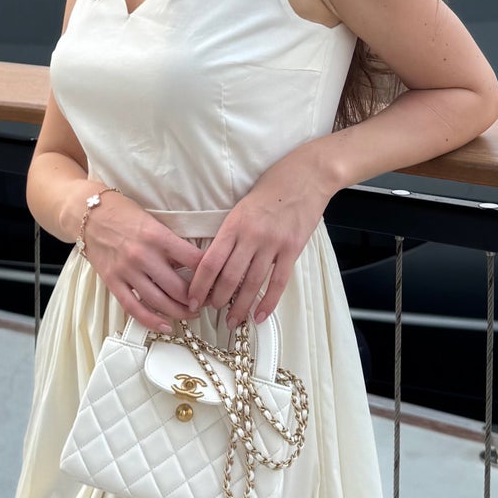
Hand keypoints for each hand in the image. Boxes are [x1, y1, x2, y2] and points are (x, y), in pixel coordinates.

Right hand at [81, 191, 203, 331]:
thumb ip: (171, 243)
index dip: (210, 275)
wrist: (89, 214)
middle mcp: (143, 255)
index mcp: (158, 236)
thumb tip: (195, 265)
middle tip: (205, 302)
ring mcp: (127, 271)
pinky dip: (151, 321)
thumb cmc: (124, 213)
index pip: (194, 261)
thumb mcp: (154, 222)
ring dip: (179, 312)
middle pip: (179, 287)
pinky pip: (134, 308)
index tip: (217, 281)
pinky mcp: (113, 282)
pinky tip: (165, 326)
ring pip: (159, 302)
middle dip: (197, 299)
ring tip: (190, 314)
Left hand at [182, 149, 332, 325]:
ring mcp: (274, 244)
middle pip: (229, 277)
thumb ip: (230, 232)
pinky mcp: (293, 250)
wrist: (305, 176)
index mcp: (234, 224)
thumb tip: (214, 260)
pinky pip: (278, 282)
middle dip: (217, 299)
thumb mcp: (241, 206)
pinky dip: (268, 302)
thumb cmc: (271, 188)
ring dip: (240, 306)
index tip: (192, 299)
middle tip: (210, 312)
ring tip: (232, 321)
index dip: (199, 285)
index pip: (210, 262)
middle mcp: (252, 236)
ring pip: (252, 284)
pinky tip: (260, 315)